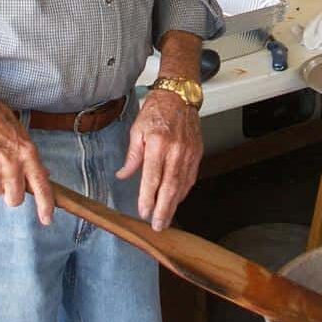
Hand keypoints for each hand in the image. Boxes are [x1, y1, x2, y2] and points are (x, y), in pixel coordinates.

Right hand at [0, 79, 53, 225]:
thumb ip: (31, 156)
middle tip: (7, 180)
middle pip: (14, 199)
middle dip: (12, 194)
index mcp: (27, 153)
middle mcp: (11, 165)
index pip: (41, 186)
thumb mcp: (20, 133)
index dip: (45, 206)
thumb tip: (42, 174)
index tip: (47, 219)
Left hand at [116, 89, 202, 230]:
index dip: (148, 198)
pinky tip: (176, 199)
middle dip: (164, 209)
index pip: (152, 177)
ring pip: (182, 185)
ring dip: (174, 204)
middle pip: (170, 186)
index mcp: (157, 142)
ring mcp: (189, 152)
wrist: (180, 95)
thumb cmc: (157, 110)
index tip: (143, 212)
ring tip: (166, 218)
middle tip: (158, 226)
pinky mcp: (197, 152)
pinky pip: (191, 177)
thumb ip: (132, 155)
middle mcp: (175, 149)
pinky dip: (183, 191)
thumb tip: (124, 175)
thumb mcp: (137, 129)